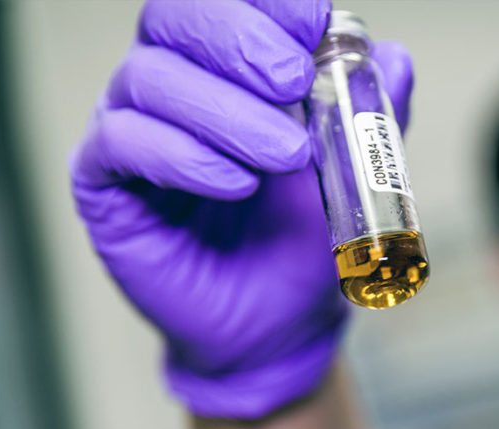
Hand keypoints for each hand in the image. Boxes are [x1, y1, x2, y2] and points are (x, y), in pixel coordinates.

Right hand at [69, 0, 413, 417]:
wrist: (277, 326)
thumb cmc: (303, 244)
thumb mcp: (354, 176)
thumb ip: (371, 118)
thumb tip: (393, 59)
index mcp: (228, 68)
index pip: (227, 1)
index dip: (267, 2)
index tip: (314, 20)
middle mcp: (172, 85)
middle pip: (175, 17)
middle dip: (240, 38)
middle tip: (293, 79)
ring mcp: (131, 129)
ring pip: (150, 79)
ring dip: (227, 113)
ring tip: (286, 156)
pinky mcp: (105, 183)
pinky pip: (122, 143)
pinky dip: (184, 157)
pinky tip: (236, 185)